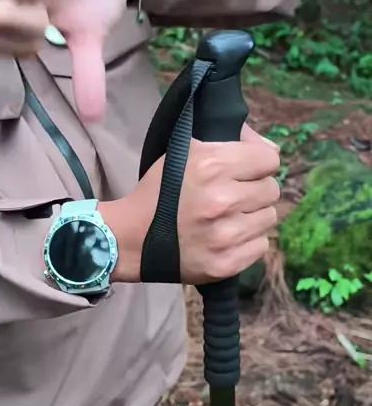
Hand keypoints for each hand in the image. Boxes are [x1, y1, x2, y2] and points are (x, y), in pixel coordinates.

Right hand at [101, 125, 280, 284]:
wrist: (132, 238)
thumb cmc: (160, 191)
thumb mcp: (185, 152)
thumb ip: (230, 143)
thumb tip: (271, 147)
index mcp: (213, 166)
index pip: (270, 159)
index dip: (258, 162)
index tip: (245, 170)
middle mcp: (224, 200)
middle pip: (272, 189)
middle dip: (255, 189)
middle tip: (232, 195)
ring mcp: (227, 235)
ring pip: (269, 217)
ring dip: (252, 216)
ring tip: (228, 217)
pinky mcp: (228, 263)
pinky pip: (261, 245)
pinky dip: (248, 241)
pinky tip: (227, 237)